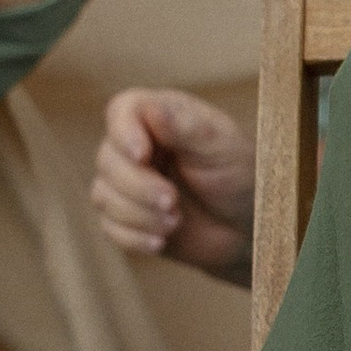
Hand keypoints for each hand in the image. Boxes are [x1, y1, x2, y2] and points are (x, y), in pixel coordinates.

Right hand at [92, 88, 255, 279]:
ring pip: (103, 195)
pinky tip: (160, 242)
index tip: (142, 155)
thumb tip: (152, 109)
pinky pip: (110, 227)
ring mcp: (126, 182)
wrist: (247, 226)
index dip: (124, 132)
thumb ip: (187, 127)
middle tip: (172, 201)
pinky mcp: (126, 217)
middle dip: (138, 186)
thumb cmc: (239, 175)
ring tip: (175, 221)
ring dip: (138, 214)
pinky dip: (134, 237)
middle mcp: (135, 146)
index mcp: (158, 117)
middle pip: (108, 159)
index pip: (122, 111)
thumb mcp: (221, 146)